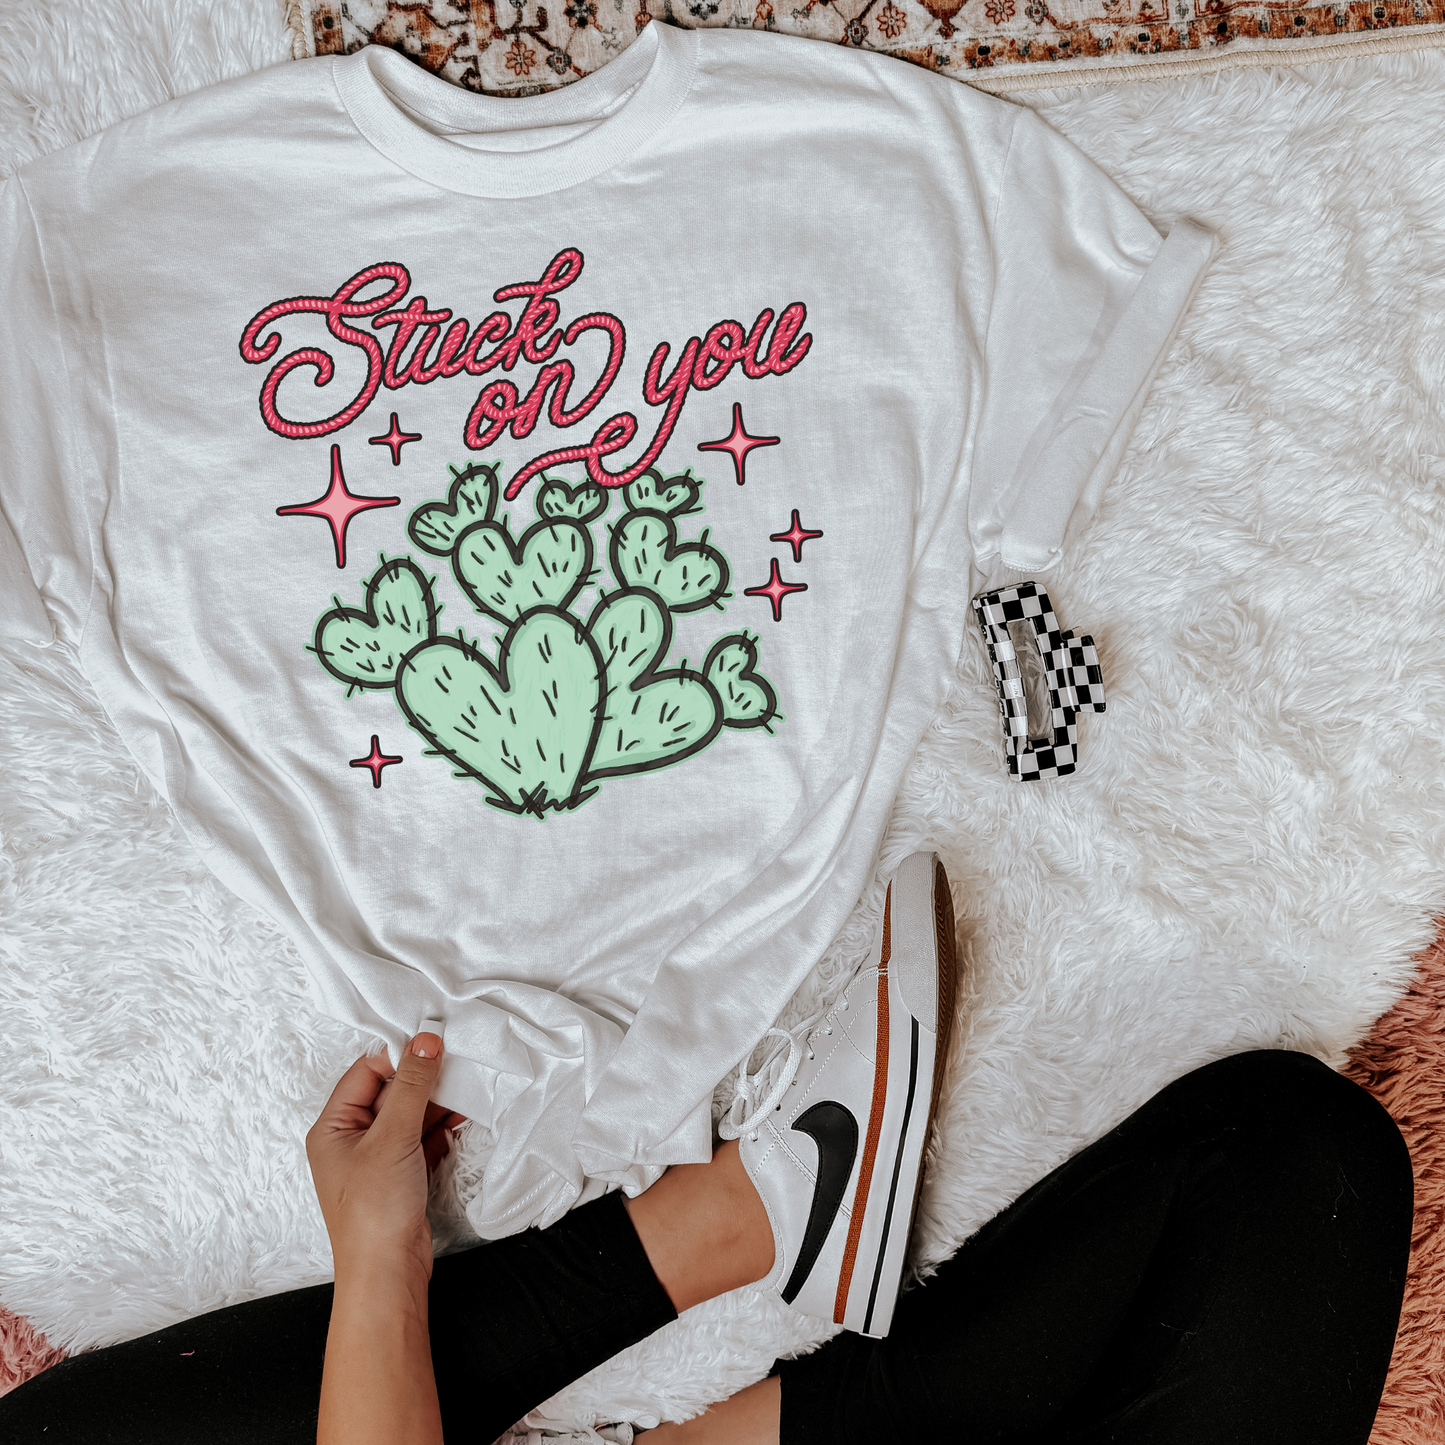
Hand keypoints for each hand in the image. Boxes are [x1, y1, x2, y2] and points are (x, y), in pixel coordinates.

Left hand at [305, 1033, 465, 1280]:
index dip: (399, 1055)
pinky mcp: (400, 1173)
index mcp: (332, 1127)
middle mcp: (351, 1139)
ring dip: (436, 1102)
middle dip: (423, 1078)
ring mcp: (376, 1157)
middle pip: (390, 1090)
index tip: (433, 1043)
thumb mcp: (392, 1138)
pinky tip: (460, 1119)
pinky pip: (421, 1136)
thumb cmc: (373, 1213)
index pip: (366, 1071)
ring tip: (465, 1089)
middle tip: (456, 1062)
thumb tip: (425, 1041)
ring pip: (409, 1113)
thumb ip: (411, 1086)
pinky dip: (440, 1127)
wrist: (387, 1274)